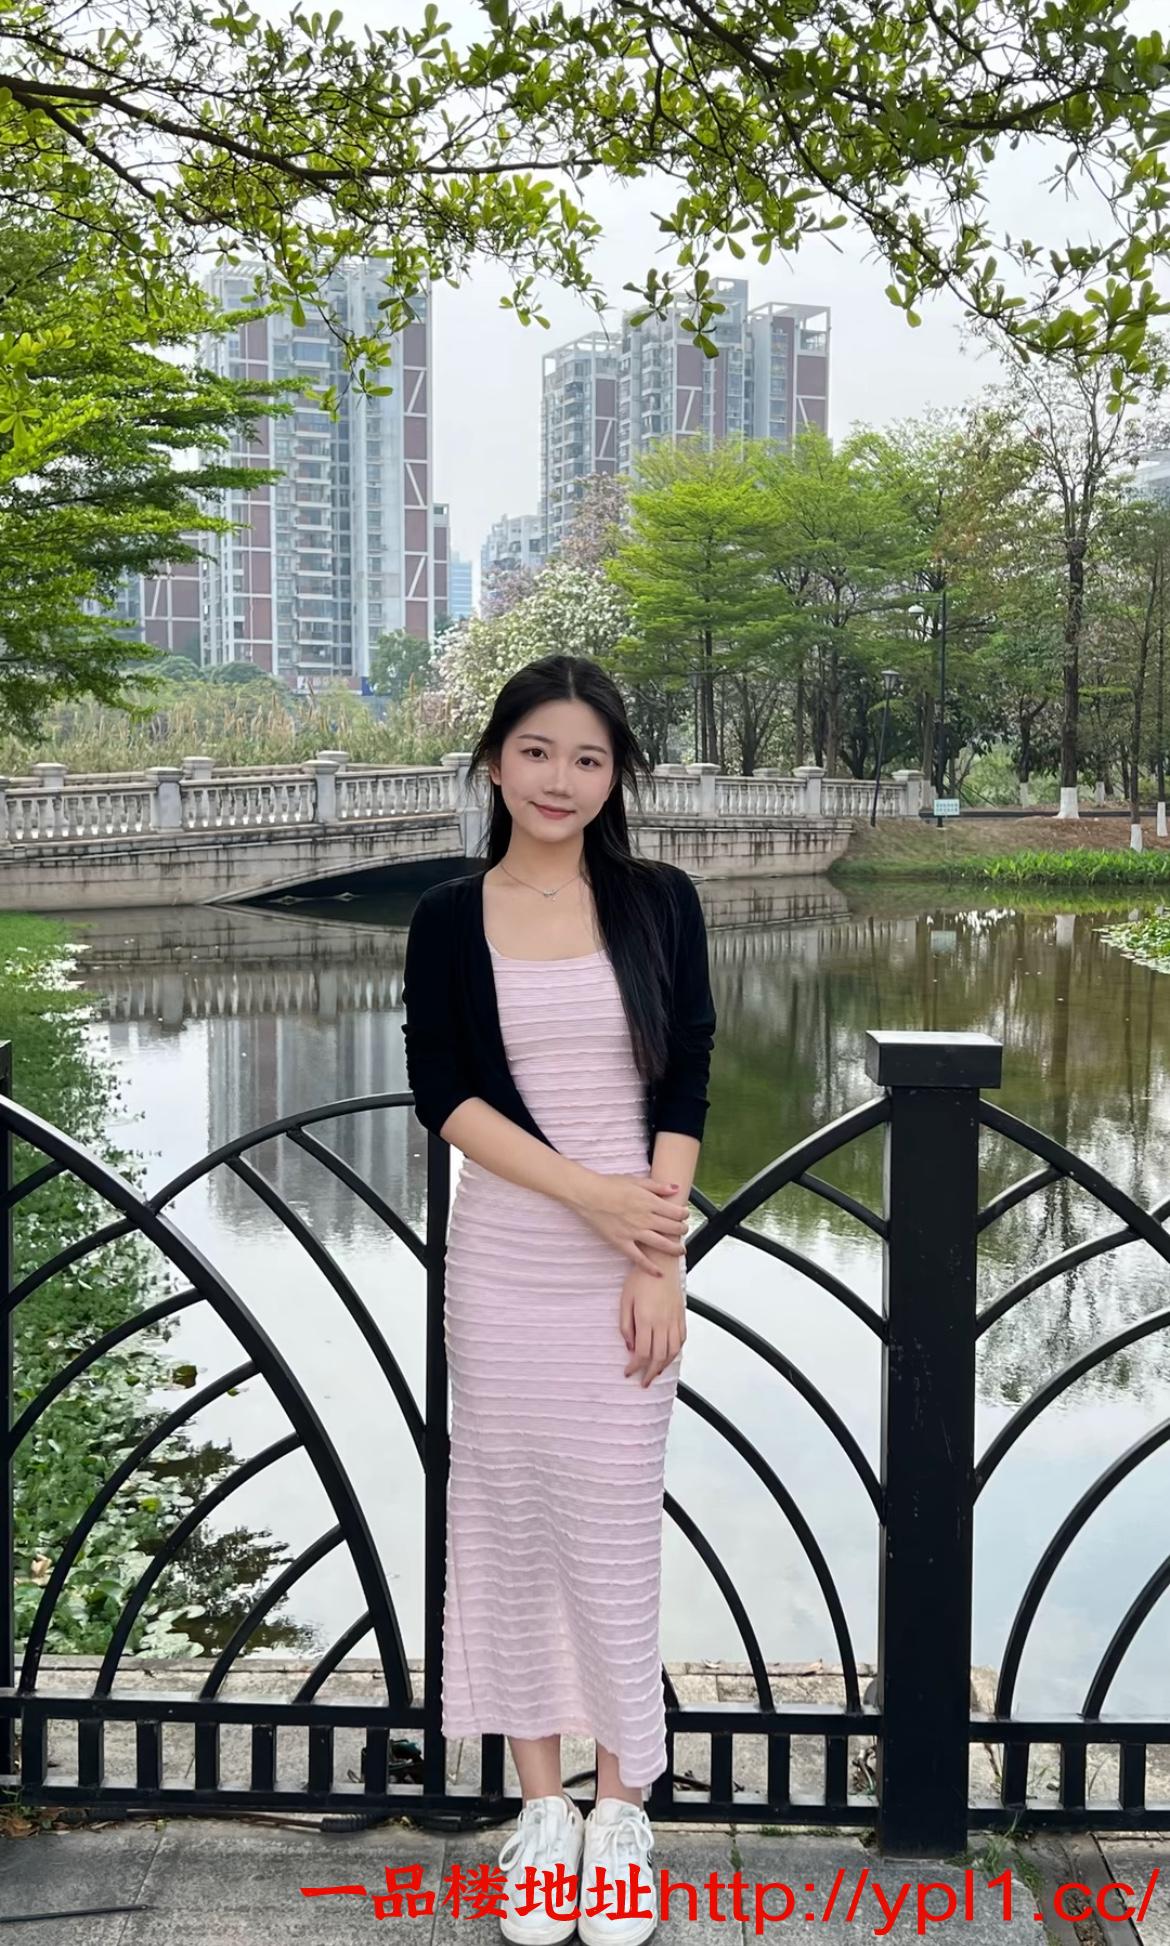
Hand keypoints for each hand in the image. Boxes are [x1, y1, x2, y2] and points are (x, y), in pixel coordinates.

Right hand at [571, 1171, 688, 1276]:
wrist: (588, 1194)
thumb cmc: (609, 1185)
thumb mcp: (636, 1180)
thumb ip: (657, 1186)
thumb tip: (675, 1188)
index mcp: (649, 1202)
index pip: (675, 1212)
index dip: (684, 1215)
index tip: (685, 1215)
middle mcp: (645, 1218)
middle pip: (672, 1228)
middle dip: (682, 1230)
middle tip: (683, 1231)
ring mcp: (634, 1232)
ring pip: (661, 1244)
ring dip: (674, 1248)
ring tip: (680, 1250)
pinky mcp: (622, 1242)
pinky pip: (638, 1258)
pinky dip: (649, 1267)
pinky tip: (659, 1273)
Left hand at [620, 1260, 686, 1386]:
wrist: (661, 1262)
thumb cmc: (640, 1278)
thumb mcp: (625, 1301)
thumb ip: (626, 1325)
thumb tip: (629, 1346)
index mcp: (646, 1320)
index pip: (642, 1352)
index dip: (635, 1366)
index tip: (628, 1372)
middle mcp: (662, 1323)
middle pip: (659, 1357)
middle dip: (650, 1372)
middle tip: (643, 1381)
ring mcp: (674, 1320)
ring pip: (672, 1351)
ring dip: (664, 1366)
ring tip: (655, 1373)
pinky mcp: (681, 1316)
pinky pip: (681, 1340)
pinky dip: (675, 1352)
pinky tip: (668, 1356)